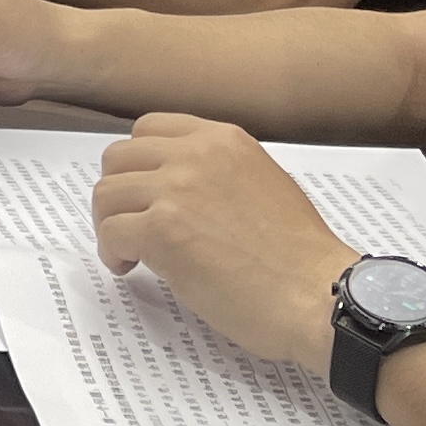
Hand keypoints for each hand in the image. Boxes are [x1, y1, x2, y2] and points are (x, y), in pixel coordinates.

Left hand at [90, 116, 356, 368]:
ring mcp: (177, 190)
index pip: (149, 129)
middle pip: (119, 158)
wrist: (319, 296)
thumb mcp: (265, 184)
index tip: (142, 192)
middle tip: (129, 225)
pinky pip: (111, 233)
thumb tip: (179, 187)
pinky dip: (113, 253)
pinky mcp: (162, 231)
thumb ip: (219, 173)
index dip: (137, 164)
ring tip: (130, 252)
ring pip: (106, 194)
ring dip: (111, 225)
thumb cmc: (300, 258)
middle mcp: (196, 155)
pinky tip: (131, 267)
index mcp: (223, 140)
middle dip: (118, 194)